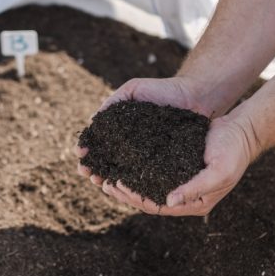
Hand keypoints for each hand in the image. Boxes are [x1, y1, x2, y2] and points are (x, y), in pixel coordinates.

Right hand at [76, 75, 224, 183]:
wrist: (194, 96)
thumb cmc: (163, 90)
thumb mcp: (134, 89)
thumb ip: (113, 101)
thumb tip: (93, 121)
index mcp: (119, 129)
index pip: (98, 142)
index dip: (87, 149)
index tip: (80, 153)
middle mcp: (129, 145)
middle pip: (105, 160)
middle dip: (92, 168)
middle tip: (86, 173)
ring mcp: (144, 156)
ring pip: (121, 172)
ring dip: (106, 178)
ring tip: (99, 181)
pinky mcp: (161, 164)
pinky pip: (144, 176)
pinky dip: (131, 183)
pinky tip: (122, 185)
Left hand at [93, 115, 258, 216]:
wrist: (241, 130)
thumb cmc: (233, 151)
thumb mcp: (219, 172)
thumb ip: (195, 188)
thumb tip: (168, 202)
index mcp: (194, 204)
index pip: (158, 207)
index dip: (136, 199)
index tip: (117, 186)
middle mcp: (184, 196)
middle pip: (149, 200)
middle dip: (126, 193)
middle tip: (105, 183)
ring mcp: (180, 181)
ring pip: (148, 187)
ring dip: (128, 183)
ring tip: (108, 175)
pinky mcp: (176, 166)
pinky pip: (152, 172)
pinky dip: (137, 169)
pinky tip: (123, 161)